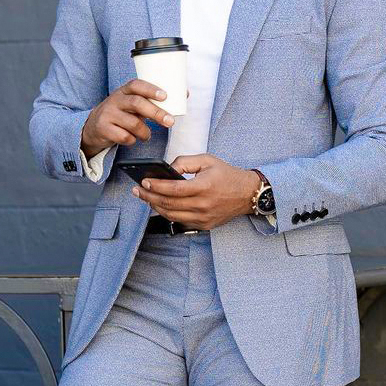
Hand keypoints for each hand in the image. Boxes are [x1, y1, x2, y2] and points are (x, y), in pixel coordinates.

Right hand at [80, 79, 175, 158]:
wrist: (93, 126)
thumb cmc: (121, 113)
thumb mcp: (132, 103)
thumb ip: (152, 100)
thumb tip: (184, 95)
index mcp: (124, 91)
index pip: (136, 85)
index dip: (151, 89)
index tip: (165, 96)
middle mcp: (115, 100)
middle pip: (137, 103)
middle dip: (156, 113)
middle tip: (170, 122)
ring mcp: (108, 114)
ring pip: (133, 123)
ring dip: (145, 132)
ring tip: (147, 135)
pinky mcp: (103, 129)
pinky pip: (124, 137)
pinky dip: (132, 140)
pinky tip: (132, 139)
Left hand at [130, 155, 258, 229]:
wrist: (247, 194)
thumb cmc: (227, 175)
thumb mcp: (207, 160)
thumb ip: (184, 162)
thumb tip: (166, 170)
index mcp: (204, 187)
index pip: (173, 189)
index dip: (156, 186)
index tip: (143, 182)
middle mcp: (203, 205)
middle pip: (168, 204)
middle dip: (149, 197)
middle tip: (137, 191)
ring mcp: (203, 217)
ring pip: (171, 215)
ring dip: (155, 206)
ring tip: (145, 198)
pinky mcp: (204, 225)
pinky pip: (180, 221)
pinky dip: (167, 213)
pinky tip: (159, 205)